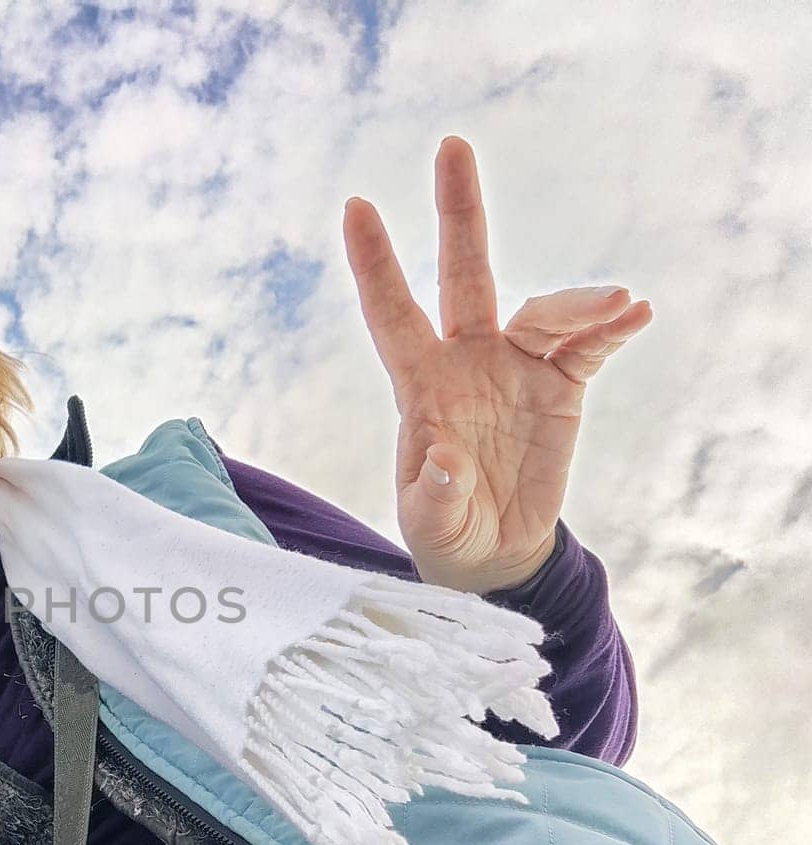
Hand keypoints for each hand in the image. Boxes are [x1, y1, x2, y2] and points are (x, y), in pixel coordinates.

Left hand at [343, 136, 653, 594]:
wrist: (494, 552)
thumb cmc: (446, 529)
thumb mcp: (431, 523)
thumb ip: (433, 493)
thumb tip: (445, 455)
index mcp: (420, 385)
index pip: (391, 314)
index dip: (375, 264)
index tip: (355, 206)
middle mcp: (466, 360)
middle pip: (463, 274)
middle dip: (457, 212)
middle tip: (452, 146)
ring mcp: (515, 367)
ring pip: (543, 311)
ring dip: (576, 303)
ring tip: (615, 302)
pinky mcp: (560, 385)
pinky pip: (587, 346)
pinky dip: (609, 329)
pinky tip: (633, 313)